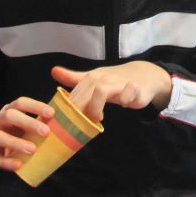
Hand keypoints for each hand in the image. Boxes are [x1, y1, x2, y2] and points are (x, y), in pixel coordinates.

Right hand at [0, 97, 53, 171]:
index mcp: (9, 110)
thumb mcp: (22, 122)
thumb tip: (65, 126)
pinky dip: (7, 162)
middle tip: (46, 132)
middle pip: (9, 116)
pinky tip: (19, 165)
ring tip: (32, 150)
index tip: (52, 113)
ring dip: (15, 142)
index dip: (36, 106)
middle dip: (28, 123)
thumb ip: (38, 123)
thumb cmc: (12, 130)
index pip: (21, 103)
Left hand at [51, 62, 172, 122]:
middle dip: (79, 112)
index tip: (68, 123)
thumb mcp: (93, 79)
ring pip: (101, 92)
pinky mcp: (134, 88)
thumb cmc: (114, 80)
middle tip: (80, 125)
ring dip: (97, 108)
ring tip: (99, 118)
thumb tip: (53, 71)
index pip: (73, 95)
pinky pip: (128, 94)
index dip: (69, 111)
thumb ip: (74, 79)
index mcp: (91, 78)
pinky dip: (125, 100)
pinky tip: (124, 105)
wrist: (142, 75)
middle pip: (83, 95)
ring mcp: (118, 83)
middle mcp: (102, 79)